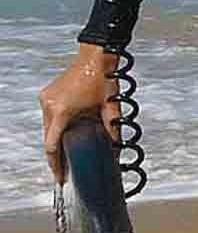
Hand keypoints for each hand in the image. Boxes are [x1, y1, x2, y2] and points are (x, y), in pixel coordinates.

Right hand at [39, 45, 119, 184]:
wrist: (96, 56)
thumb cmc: (104, 78)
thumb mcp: (110, 107)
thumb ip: (112, 129)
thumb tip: (116, 148)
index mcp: (62, 111)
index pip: (52, 145)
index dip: (55, 164)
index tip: (60, 177)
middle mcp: (49, 105)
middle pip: (48, 137)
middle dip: (56, 154)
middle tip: (64, 170)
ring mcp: (46, 99)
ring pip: (47, 127)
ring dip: (56, 139)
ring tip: (66, 153)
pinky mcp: (47, 94)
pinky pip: (49, 117)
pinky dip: (56, 126)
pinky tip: (67, 132)